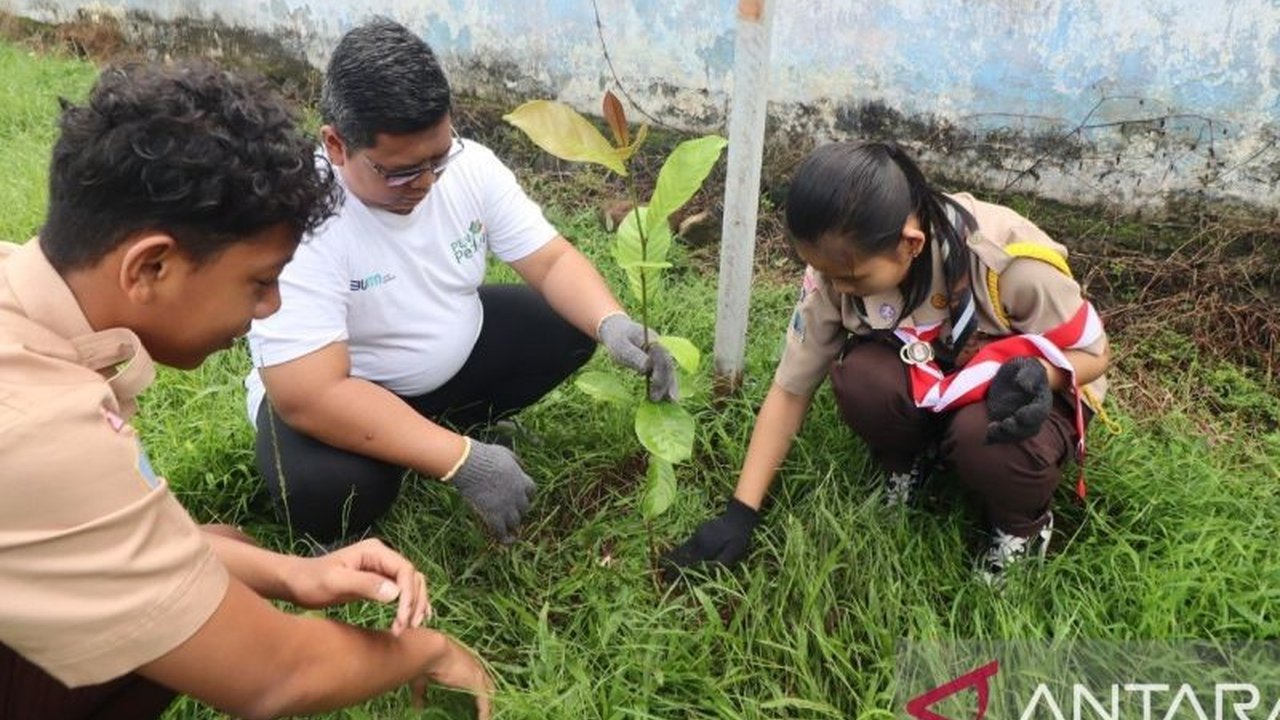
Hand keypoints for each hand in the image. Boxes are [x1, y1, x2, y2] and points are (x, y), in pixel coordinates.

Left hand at [284, 538, 430, 635]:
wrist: (296, 582)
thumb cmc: (311, 580)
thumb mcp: (335, 582)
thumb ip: (365, 584)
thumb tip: (396, 593)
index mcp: (375, 551)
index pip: (405, 570)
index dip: (409, 594)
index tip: (403, 618)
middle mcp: (383, 557)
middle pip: (413, 578)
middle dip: (415, 602)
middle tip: (407, 627)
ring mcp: (382, 569)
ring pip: (411, 585)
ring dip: (415, 605)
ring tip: (410, 628)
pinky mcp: (379, 582)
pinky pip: (403, 592)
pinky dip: (410, 605)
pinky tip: (412, 620)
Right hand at [409, 631, 494, 718]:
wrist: (430, 651)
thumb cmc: (424, 661)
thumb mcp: (422, 679)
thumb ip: (421, 693)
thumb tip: (418, 707)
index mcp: (464, 662)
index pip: (477, 678)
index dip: (480, 690)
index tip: (478, 703)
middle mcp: (474, 666)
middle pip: (488, 685)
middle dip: (489, 699)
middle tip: (487, 713)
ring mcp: (477, 673)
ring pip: (489, 694)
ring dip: (489, 707)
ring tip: (488, 719)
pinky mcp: (477, 681)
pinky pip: (485, 701)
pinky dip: (486, 713)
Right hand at [449, 439, 535, 542]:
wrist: (471, 465)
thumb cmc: (485, 456)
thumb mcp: (506, 454)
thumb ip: (515, 461)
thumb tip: (520, 465)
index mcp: (521, 479)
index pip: (532, 492)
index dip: (527, 496)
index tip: (521, 498)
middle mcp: (517, 495)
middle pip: (525, 508)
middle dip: (519, 510)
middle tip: (511, 513)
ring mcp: (506, 506)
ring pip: (515, 522)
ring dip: (512, 524)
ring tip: (508, 528)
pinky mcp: (493, 515)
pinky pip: (501, 532)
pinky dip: (504, 538)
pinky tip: (504, 541)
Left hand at [597, 312, 679, 401]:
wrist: (619, 331)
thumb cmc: (618, 339)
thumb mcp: (621, 346)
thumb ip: (633, 355)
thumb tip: (648, 368)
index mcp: (652, 340)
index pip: (660, 356)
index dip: (660, 371)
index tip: (654, 384)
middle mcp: (661, 347)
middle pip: (668, 365)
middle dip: (665, 382)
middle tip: (657, 399)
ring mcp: (662, 355)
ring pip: (670, 371)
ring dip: (670, 386)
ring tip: (670, 402)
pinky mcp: (660, 362)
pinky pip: (666, 374)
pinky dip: (667, 386)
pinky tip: (667, 398)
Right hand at [661, 497, 758, 580]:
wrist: (739, 516)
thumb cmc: (739, 537)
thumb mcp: (735, 552)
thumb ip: (721, 562)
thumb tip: (708, 571)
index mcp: (706, 548)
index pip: (688, 562)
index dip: (677, 571)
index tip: (666, 578)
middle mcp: (698, 541)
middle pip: (681, 555)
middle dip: (670, 564)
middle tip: (660, 574)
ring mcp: (698, 535)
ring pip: (682, 548)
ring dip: (673, 556)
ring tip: (662, 563)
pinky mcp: (699, 531)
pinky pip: (687, 543)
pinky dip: (680, 549)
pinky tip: (676, 553)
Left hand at [986, 356, 1052, 442]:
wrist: (1014, 375)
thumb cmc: (1024, 369)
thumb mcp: (1028, 366)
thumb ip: (1028, 374)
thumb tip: (1024, 385)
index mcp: (1041, 402)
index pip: (1039, 413)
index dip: (1030, 416)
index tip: (1019, 414)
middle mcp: (1032, 416)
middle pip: (1028, 429)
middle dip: (1017, 430)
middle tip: (1005, 424)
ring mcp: (1019, 422)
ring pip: (1016, 435)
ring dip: (1004, 435)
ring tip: (992, 429)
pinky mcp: (1005, 423)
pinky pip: (1003, 436)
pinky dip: (995, 438)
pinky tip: (986, 438)